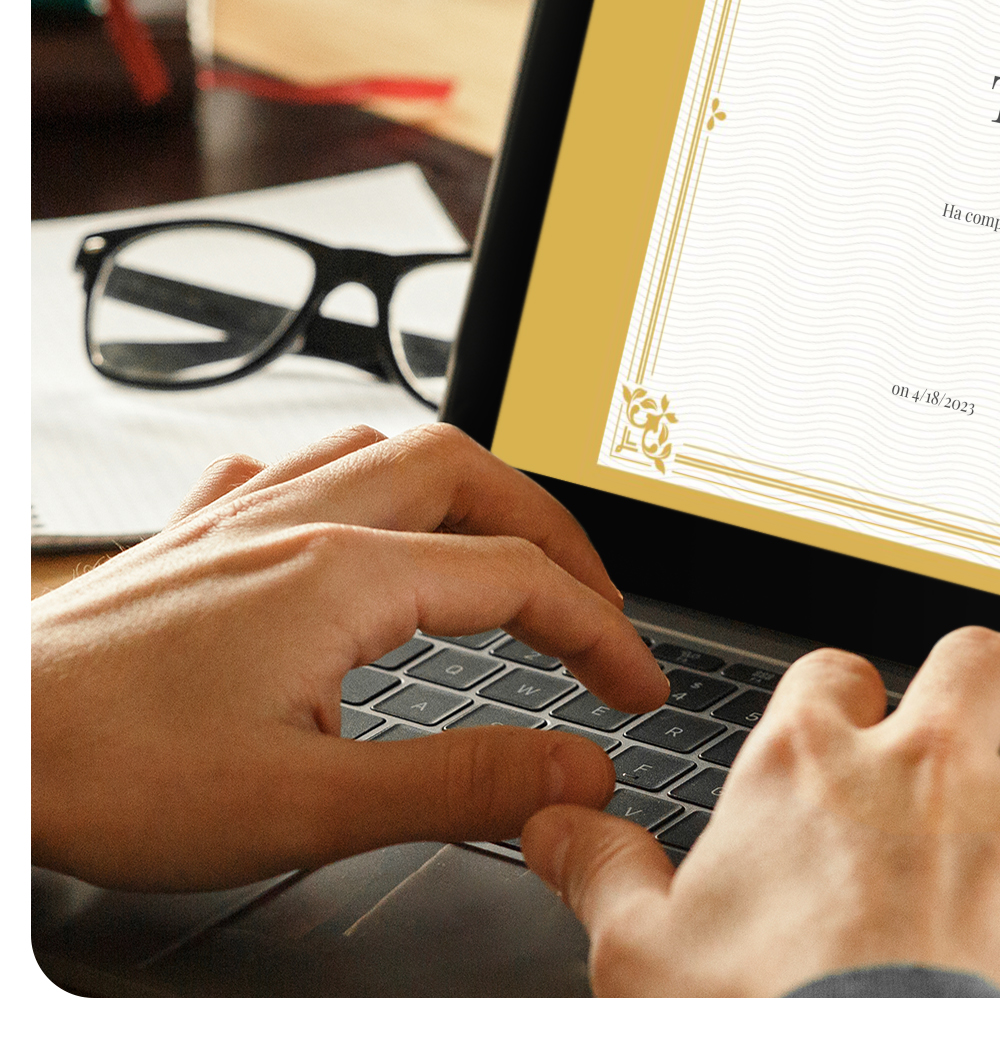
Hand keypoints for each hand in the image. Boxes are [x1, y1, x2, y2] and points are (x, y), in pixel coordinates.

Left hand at [31, 423, 668, 890]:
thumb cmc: (110, 773)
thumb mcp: (307, 805)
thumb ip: (459, 782)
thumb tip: (576, 767)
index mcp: (346, 575)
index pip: (520, 582)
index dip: (601, 634)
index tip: (636, 692)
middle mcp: (300, 522)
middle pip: (468, 473)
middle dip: (550, 532)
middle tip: (589, 602)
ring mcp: (239, 521)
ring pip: (384, 448)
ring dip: (464, 490)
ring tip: (498, 546)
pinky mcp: (188, 543)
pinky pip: (290, 469)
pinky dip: (355, 482)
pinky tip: (347, 520)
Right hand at [522, 625, 999, 995]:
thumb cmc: (762, 1030)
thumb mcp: (642, 959)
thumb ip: (602, 870)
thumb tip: (556, 824)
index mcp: (812, 763)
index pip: (834, 673)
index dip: (846, 703)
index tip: (851, 737)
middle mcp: (927, 763)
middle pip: (979, 660)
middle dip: (980, 693)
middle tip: (972, 740)